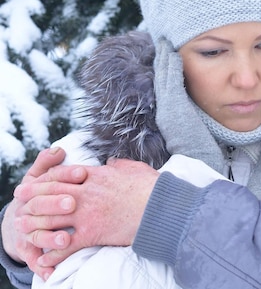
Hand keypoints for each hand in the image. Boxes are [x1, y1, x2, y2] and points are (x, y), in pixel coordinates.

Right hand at [2, 147, 69, 278]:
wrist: (18, 222)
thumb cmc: (40, 197)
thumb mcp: (42, 179)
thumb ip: (49, 164)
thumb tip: (57, 149)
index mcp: (33, 190)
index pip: (48, 180)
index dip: (64, 175)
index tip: (83, 173)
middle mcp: (26, 210)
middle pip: (39, 206)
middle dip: (55, 203)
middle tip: (73, 203)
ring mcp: (26, 231)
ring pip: (36, 234)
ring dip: (51, 237)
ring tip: (67, 238)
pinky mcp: (27, 250)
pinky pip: (35, 259)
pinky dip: (43, 266)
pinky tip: (53, 272)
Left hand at [14, 158, 158, 271]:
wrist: (162, 207)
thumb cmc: (152, 187)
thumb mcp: (134, 168)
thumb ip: (119, 164)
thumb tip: (112, 163)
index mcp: (96, 175)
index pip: (61, 175)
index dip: (44, 179)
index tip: (34, 182)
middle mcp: (87, 192)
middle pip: (50, 194)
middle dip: (32, 199)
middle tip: (20, 203)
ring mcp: (88, 213)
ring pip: (51, 218)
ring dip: (36, 225)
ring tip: (26, 230)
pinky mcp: (93, 232)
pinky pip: (66, 245)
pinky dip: (53, 253)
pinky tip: (45, 258)